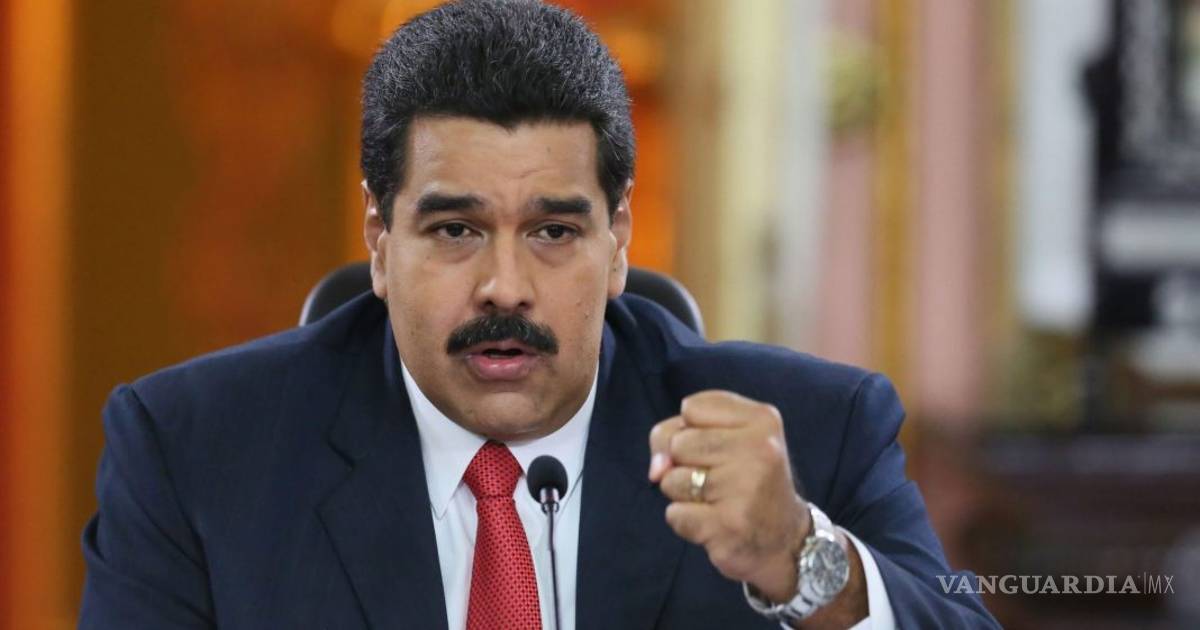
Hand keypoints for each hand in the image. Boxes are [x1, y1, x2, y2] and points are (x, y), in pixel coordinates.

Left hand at [648, 390, 809, 601]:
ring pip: (671, 479)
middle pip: (678, 443)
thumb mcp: (722, 439)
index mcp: (762, 419)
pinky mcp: (729, 525)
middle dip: (685, 465)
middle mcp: (760, 449)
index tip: (720, 449)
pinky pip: (674, 514)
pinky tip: (715, 524)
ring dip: (684, 495)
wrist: (785, 540)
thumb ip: (675, 433)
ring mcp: (746, 488)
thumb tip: (657, 469)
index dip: (692, 430)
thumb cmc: (745, 481)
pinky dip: (686, 522)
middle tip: (720, 480)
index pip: (690, 407)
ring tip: (718, 502)